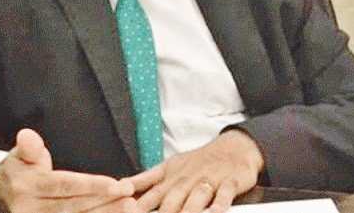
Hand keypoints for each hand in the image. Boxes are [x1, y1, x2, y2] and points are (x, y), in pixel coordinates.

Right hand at [0, 128, 140, 212]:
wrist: (0, 195)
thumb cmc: (20, 170)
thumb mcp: (21, 154)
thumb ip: (29, 147)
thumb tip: (27, 135)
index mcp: (28, 187)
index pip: (64, 186)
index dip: (91, 186)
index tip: (116, 184)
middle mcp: (31, 210)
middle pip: (73, 207)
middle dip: (104, 203)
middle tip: (130, 197)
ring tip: (129, 208)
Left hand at [129, 130, 264, 212]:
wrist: (234, 147)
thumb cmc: (198, 162)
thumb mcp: (169, 166)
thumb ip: (145, 180)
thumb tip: (120, 187)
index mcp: (169, 175)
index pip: (150, 194)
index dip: (138, 207)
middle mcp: (186, 179)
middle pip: (171, 200)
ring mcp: (208, 180)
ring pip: (196, 198)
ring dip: (188, 211)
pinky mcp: (230, 182)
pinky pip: (224, 195)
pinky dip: (219, 205)